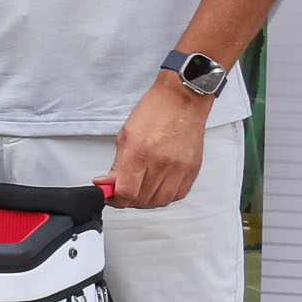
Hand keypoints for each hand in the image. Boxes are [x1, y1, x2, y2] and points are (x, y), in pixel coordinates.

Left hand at [110, 81, 212, 209]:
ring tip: (139, 190)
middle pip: (142, 200)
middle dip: (128, 200)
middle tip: (122, 192)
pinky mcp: (193, 169)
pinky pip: (178, 194)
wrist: (182, 100)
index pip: (126, 191)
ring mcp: (180, 167)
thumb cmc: (154, 111)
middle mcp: (161, 162)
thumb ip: (117, 164)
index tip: (109, 195)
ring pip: (160, 201)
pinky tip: (157, 187)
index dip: (115, 198)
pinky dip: (165, 196)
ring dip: (146, 201)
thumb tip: (108, 184)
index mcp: (140, 152)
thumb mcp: (125, 135)